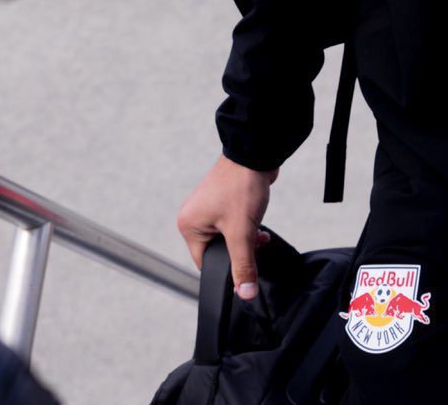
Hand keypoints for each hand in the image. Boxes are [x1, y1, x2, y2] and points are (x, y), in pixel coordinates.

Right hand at [178, 154, 278, 298]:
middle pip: (218, 250)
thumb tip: (245, 293)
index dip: (226, 267)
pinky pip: (233, 223)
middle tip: (254, 244)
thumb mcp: (242, 232)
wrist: (255, 153)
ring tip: (258, 233)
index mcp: (188, 225)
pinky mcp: (223, 199)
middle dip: (239, 250)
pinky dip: (246, 226)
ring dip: (245, 238)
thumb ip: (243, 265)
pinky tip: (258, 223)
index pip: (205, 262)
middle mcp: (194, 215)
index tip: (245, 264)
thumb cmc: (241, 186)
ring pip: (228, 236)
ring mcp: (208, 206)